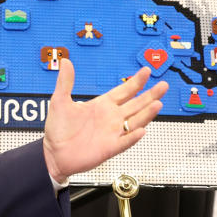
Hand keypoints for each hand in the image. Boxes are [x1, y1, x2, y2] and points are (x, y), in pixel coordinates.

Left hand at [41, 58, 168, 182]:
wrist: (54, 153)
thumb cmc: (58, 130)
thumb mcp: (60, 101)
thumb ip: (65, 82)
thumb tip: (66, 62)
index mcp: (102, 105)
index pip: (124, 91)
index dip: (136, 81)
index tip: (146, 71)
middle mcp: (111, 118)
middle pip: (136, 104)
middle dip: (150, 95)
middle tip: (163, 85)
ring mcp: (112, 133)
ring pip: (135, 121)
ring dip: (146, 113)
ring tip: (157, 103)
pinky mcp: (109, 148)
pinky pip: (124, 142)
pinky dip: (133, 137)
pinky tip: (141, 130)